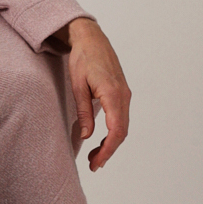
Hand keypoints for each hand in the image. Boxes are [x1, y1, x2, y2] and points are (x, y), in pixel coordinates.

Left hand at [61, 17, 131, 169]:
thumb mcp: (77, 85)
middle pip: (122, 132)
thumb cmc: (82, 58)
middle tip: (93, 165)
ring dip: (111, 143)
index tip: (97, 163)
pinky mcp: (122, 93)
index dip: (107, 150)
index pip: (116, 131)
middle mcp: (123, 96)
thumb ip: (83, 112)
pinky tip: (103, 139)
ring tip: (95, 156)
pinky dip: (114, 132)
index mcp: (112, 94)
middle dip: (108, 151)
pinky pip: (121, 117)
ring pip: (123, 126)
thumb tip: (86, 136)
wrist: (91, 38)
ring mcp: (125, 94)